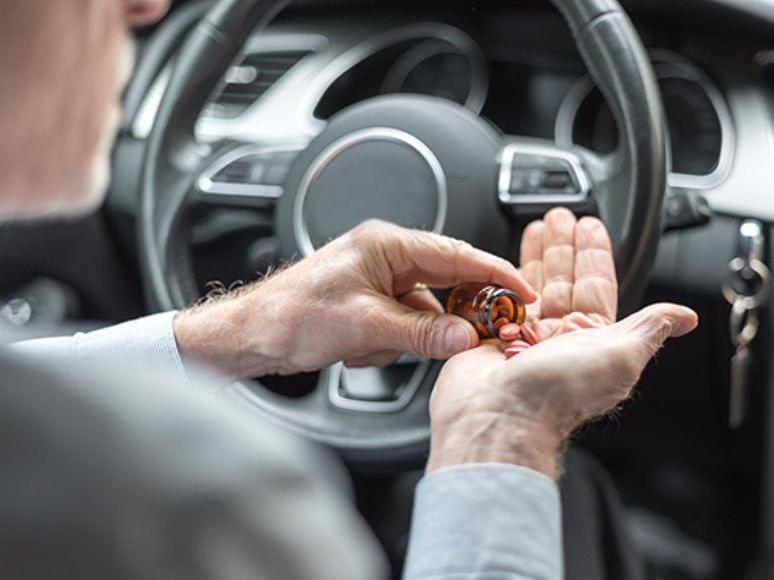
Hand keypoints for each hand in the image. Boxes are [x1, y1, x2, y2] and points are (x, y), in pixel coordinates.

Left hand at [173, 220, 535, 378]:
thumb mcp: (365, 326)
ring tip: (375, 345)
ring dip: (410, 335)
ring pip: (426, 310)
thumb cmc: (290, 316)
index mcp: (386, 244)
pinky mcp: (371, 303)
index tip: (523, 292)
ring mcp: (378, 280)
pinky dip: (392, 343)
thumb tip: (465, 337)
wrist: (250, 336)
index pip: (457, 254)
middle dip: (450, 314)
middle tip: (475, 334)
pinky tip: (362, 349)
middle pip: (446, 282)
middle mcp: (385, 256)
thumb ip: (421, 333)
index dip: (495, 273)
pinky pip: (405, 324)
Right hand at [426, 208, 697, 477]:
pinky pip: (499, 302)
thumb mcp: (622, 353)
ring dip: (536, 255)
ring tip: (536, 227)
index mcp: (593, 340)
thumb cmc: (560, 392)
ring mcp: (525, 339)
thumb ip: (652, 327)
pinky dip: (501, 279)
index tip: (590, 226)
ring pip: (532, 287)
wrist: (501, 416)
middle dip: (564, 247)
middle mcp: (560, 339)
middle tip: (560, 217)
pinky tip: (503, 260)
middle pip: (564, 280)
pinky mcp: (492, 340)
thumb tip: (687, 317)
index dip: (595, 254)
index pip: (598, 285)